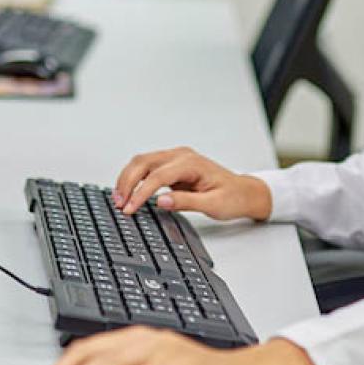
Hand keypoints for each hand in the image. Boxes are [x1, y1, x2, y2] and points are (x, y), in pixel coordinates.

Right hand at [113, 147, 271, 220]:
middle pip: (144, 162)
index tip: (130, 208)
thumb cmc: (232, 197)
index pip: (158, 176)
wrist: (244, 192)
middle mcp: (181, 156)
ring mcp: (176, 158)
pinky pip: (147, 167)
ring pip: (142, 162)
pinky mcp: (172, 166)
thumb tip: (161, 201)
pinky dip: (134, 178)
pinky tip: (128, 191)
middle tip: (119, 204)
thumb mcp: (213, 205)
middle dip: (127, 182)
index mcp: (192, 163)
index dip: (141, 193)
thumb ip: (186, 202)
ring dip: (127, 179)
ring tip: (119, 199)